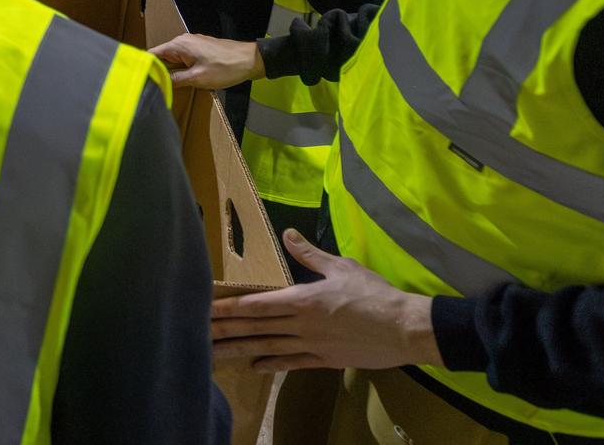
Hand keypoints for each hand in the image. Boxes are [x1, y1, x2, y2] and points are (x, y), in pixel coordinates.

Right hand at [148, 33, 263, 88]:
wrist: (250, 60)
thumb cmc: (224, 68)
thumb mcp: (197, 78)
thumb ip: (175, 80)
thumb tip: (157, 82)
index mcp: (178, 45)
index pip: (153, 54)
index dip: (147, 67)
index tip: (143, 81)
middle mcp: (182, 41)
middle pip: (163, 57)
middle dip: (160, 71)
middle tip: (156, 88)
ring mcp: (193, 43)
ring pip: (174, 58)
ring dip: (173, 71)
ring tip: (170, 86)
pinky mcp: (201, 48)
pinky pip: (185, 58)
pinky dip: (183, 68)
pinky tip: (186, 80)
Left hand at [211, 230, 439, 372]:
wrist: (405, 328)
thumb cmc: (374, 294)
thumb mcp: (341, 267)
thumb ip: (310, 254)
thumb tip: (289, 234)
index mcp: (302, 300)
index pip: (256, 304)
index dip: (229, 307)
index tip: (205, 309)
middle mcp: (301, 325)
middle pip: (255, 328)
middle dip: (225, 331)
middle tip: (198, 335)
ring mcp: (312, 345)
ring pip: (268, 348)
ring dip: (240, 351)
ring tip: (215, 355)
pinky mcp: (325, 360)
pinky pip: (293, 363)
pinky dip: (273, 366)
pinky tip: (255, 368)